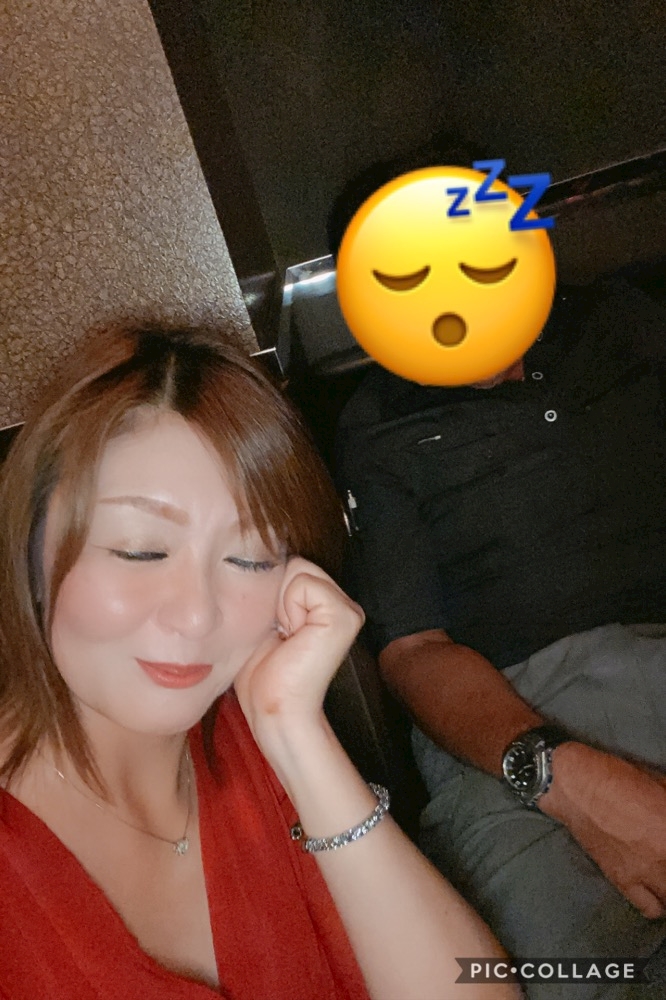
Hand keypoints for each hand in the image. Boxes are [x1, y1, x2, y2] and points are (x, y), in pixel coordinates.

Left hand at [233, 557, 364, 745]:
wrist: (274, 710)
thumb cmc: (264, 673)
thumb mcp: (266, 619)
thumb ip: (275, 588)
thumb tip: (259, 555)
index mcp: (327, 605)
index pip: (292, 565)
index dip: (272, 591)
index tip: (274, 628)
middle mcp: (344, 603)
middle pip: (295, 563)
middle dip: (276, 594)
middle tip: (280, 633)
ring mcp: (348, 609)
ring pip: (298, 569)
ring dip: (280, 602)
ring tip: (286, 635)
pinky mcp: (344, 615)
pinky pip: (303, 583)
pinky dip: (288, 607)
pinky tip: (293, 636)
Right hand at [541, 743, 665, 917]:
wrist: (575, 786)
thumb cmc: (619, 776)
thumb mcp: (661, 784)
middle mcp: (664, 855)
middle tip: (664, 851)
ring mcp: (646, 872)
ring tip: (664, 874)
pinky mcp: (623, 881)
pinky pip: (650, 908)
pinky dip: (658, 904)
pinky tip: (656, 889)